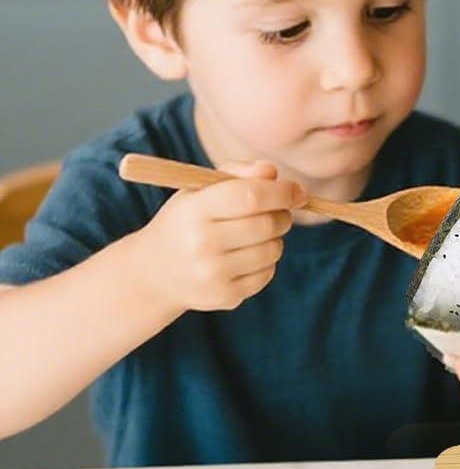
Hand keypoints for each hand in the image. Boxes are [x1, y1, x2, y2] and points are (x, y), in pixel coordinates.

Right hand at [136, 161, 304, 314]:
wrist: (153, 273)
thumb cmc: (185, 222)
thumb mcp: (199, 190)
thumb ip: (236, 173)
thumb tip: (272, 172)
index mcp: (194, 209)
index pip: (251, 196)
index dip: (282, 192)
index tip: (297, 192)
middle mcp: (201, 243)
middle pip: (267, 224)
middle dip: (282, 215)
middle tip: (279, 212)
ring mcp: (213, 273)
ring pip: (273, 250)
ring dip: (274, 239)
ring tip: (255, 235)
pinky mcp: (224, 296)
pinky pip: (267, 273)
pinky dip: (266, 262)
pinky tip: (245, 257)